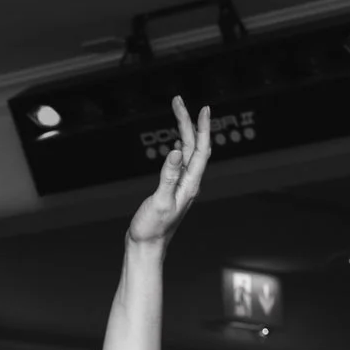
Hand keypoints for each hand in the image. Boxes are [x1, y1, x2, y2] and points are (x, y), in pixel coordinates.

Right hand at [126, 96, 212, 248]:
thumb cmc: (152, 229)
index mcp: (190, 185)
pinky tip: (176, 142)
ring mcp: (181, 186)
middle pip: (194, 147)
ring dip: (184, 132)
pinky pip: (180, 163)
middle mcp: (189, 183)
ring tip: (178, 114)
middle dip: (189, 123)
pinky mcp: (171, 190)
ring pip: (187, 153)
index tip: (203, 108)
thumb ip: (168, 176)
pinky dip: (179, 147)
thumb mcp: (159, 201)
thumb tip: (176, 151)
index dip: (203, 128)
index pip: (200, 150)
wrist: (146, 247)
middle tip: (179, 102)